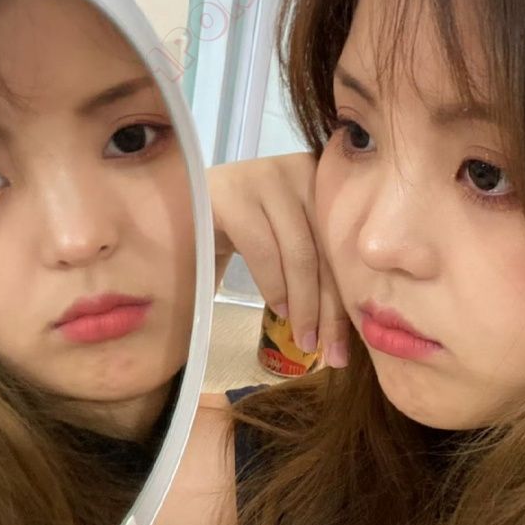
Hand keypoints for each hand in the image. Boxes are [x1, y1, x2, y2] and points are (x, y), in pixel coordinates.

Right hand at [206, 153, 349, 367]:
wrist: (176, 202)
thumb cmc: (241, 227)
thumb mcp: (285, 243)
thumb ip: (313, 268)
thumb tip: (345, 330)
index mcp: (324, 178)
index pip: (344, 247)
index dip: (348, 300)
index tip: (347, 347)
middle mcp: (301, 170)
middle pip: (327, 250)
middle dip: (330, 311)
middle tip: (331, 355)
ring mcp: (266, 177)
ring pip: (300, 253)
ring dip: (304, 306)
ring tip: (304, 340)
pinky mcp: (233, 193)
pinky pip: (264, 250)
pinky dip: (274, 286)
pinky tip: (279, 310)